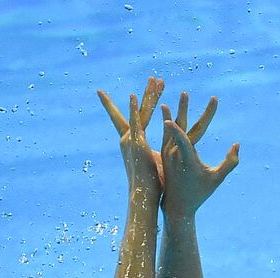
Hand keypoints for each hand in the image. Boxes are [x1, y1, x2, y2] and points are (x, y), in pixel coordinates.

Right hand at [97, 78, 163, 198]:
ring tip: (156, 79)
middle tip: (155, 78)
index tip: (115, 91)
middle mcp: (131, 138)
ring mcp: (132, 140)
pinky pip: (136, 124)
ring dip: (149, 96)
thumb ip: (158, 154)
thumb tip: (165, 153)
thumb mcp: (155, 164)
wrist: (143, 196)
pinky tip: (132, 96)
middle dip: (148, 94)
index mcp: (135, 142)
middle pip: (140, 110)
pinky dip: (133, 110)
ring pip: (141, 113)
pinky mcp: (136, 144)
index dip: (126, 105)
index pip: (132, 118)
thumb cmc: (151, 184)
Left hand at [159, 91, 239, 218]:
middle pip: (179, 126)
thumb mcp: (217, 179)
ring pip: (170, 128)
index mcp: (185, 159)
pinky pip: (166, 133)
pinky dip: (167, 122)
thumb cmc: (199, 192)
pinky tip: (166, 112)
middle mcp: (173, 154)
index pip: (184, 138)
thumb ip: (229, 162)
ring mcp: (167, 153)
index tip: (175, 114)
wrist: (177, 205)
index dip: (181, 125)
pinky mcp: (164, 154)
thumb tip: (237, 145)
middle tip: (185, 93)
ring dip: (173, 111)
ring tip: (175, 97)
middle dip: (183, 109)